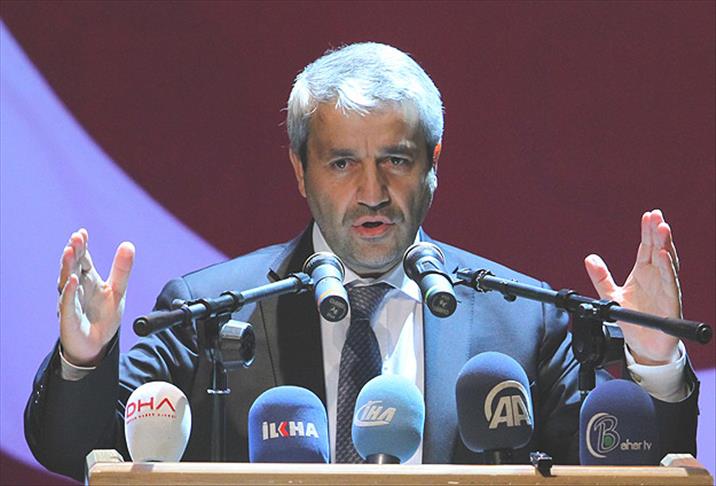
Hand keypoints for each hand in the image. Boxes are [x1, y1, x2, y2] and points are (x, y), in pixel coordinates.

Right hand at [57, 228, 134, 365]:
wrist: (97, 345)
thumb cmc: (104, 317)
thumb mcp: (117, 290)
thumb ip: (122, 269)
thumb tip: (128, 244)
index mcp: (88, 280)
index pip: (84, 260)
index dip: (82, 246)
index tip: (82, 232)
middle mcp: (76, 288)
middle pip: (73, 266)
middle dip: (74, 252)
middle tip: (76, 237)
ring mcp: (70, 302)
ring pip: (66, 281)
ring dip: (68, 266)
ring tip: (71, 251)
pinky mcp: (69, 318)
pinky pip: (68, 303)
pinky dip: (69, 292)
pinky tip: (72, 280)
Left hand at [584, 209, 680, 364]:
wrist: (644, 346)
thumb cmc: (632, 318)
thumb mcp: (610, 296)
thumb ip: (600, 277)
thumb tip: (589, 258)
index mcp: (644, 272)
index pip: (647, 247)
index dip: (647, 231)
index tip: (648, 215)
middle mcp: (657, 278)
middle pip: (659, 250)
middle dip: (658, 232)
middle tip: (657, 215)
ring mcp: (665, 289)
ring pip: (668, 263)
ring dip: (666, 245)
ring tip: (663, 228)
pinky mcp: (670, 303)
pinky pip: (670, 283)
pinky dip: (667, 269)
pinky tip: (663, 256)